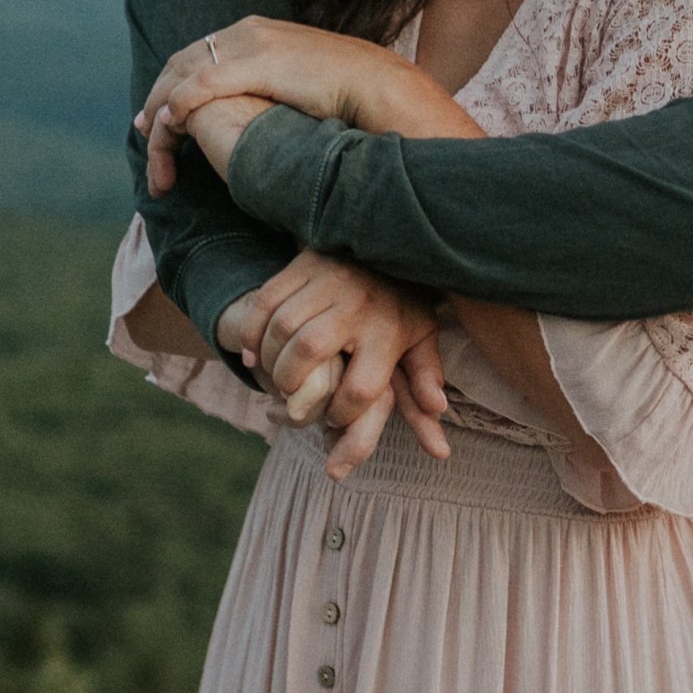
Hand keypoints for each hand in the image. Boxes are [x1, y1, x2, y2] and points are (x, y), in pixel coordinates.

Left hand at [139, 19, 415, 191]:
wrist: (377, 83)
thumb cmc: (351, 92)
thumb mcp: (302, 85)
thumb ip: (276, 89)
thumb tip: (269, 111)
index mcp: (259, 32)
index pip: (202, 53)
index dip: (176, 82)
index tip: (162, 111)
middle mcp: (247, 32)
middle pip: (183, 61)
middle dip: (158, 95)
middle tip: (143, 127)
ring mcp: (249, 46)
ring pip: (184, 75)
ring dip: (161, 109)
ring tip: (152, 141)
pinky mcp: (253, 66)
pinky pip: (200, 86)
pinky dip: (179, 106)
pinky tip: (169, 127)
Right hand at [217, 256, 451, 480]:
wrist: (385, 244)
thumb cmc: (401, 304)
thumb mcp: (420, 340)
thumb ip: (422, 386)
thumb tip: (440, 448)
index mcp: (389, 331)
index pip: (361, 387)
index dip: (342, 414)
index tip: (334, 418)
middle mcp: (357, 304)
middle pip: (310, 349)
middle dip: (292, 382)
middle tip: (291, 397)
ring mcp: (327, 280)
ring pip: (283, 325)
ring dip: (270, 358)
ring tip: (274, 377)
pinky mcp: (301, 266)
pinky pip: (265, 301)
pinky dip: (252, 332)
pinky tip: (253, 353)